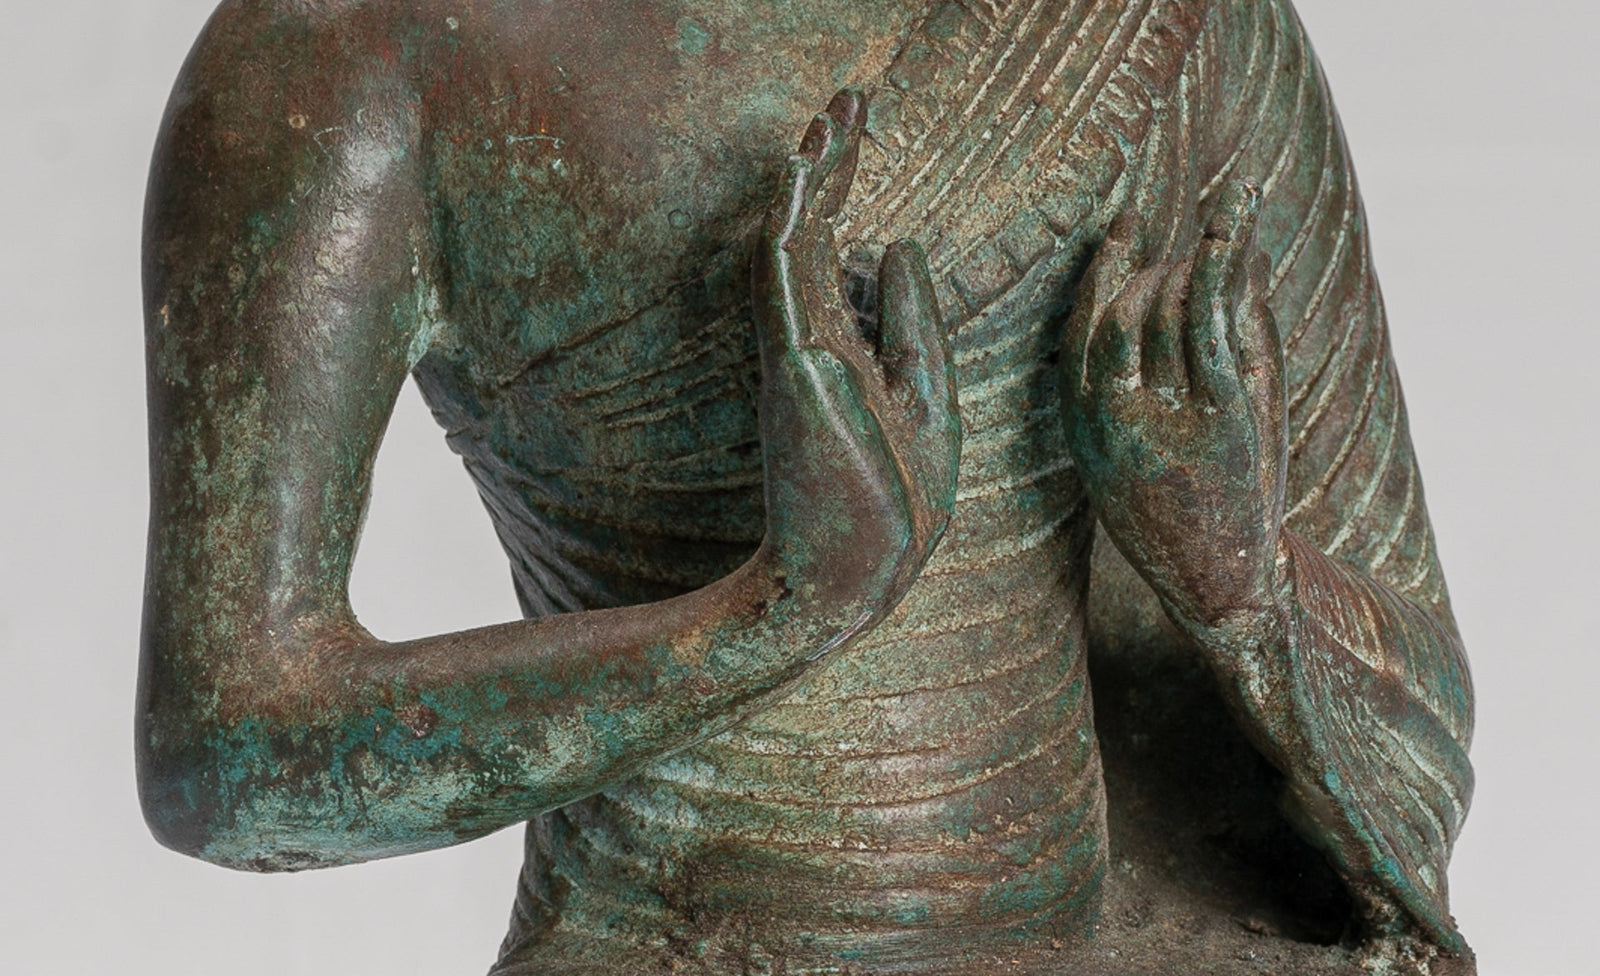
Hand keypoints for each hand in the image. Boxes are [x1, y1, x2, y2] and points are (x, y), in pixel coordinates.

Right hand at [751, 88, 960, 625]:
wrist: (855, 583)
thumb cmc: (891, 508)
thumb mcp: (928, 402)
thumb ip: (914, 326)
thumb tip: (906, 247)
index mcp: (850, 346)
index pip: (846, 247)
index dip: (850, 184)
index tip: (857, 126)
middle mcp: (817, 340)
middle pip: (820, 232)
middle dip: (833, 162)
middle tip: (846, 97)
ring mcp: (801, 354)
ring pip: (800, 246)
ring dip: (812, 177)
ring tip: (828, 115)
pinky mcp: (796, 370)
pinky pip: (788, 285)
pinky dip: (792, 225)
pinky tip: (799, 173)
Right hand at [1061, 182, 1287, 628]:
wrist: (1218, 586)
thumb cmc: (1179, 521)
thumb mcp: (1126, 457)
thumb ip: (1130, 383)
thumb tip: (1143, 306)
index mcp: (1081, 424)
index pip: (1080, 326)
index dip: (1103, 269)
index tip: (1125, 226)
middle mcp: (1111, 415)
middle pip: (1126, 310)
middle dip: (1159, 267)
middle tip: (1199, 250)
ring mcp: (1163, 416)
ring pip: (1169, 309)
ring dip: (1195, 261)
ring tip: (1228, 225)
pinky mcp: (1219, 417)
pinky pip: (1210, 323)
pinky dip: (1218, 267)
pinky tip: (1230, 233)